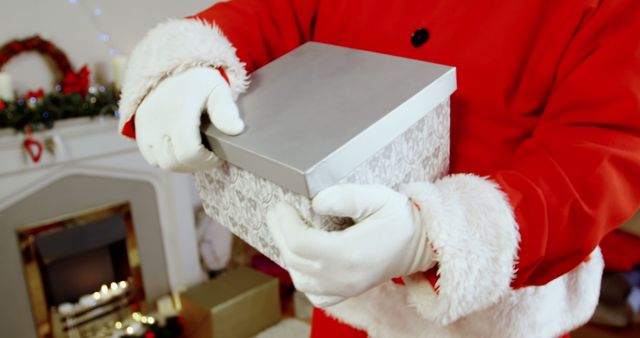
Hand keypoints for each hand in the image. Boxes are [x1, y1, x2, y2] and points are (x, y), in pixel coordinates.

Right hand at [135, 67, 243, 171]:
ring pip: (163, 163)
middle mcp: (157, 122)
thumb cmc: (195, 79)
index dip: (206, 160)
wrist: (168, 68)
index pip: (189, 153)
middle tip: (209, 156)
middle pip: (176, 162)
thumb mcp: (216, 87)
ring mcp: (145, 128)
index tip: (217, 155)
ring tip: (196, 153)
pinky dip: (167, 160)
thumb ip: (226, 109)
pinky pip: (152, 158)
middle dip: (197, 164)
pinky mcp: (139, 131)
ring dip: (182, 164)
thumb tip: (236, 129)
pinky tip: (181, 151)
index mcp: (178, 112)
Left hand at [266, 184, 434, 306]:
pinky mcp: (347, 293)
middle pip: (295, 259)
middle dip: (280, 233)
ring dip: (287, 253)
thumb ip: (347, 196)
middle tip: (277, 212)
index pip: (301, 243)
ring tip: (286, 230)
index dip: (284, 223)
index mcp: (350, 253)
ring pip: (299, 279)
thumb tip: (316, 202)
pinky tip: (302, 258)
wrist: (422, 245)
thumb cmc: (401, 218)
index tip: (280, 205)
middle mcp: (344, 277)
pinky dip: (302, 277)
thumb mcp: (379, 197)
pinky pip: (314, 293)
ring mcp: (345, 289)